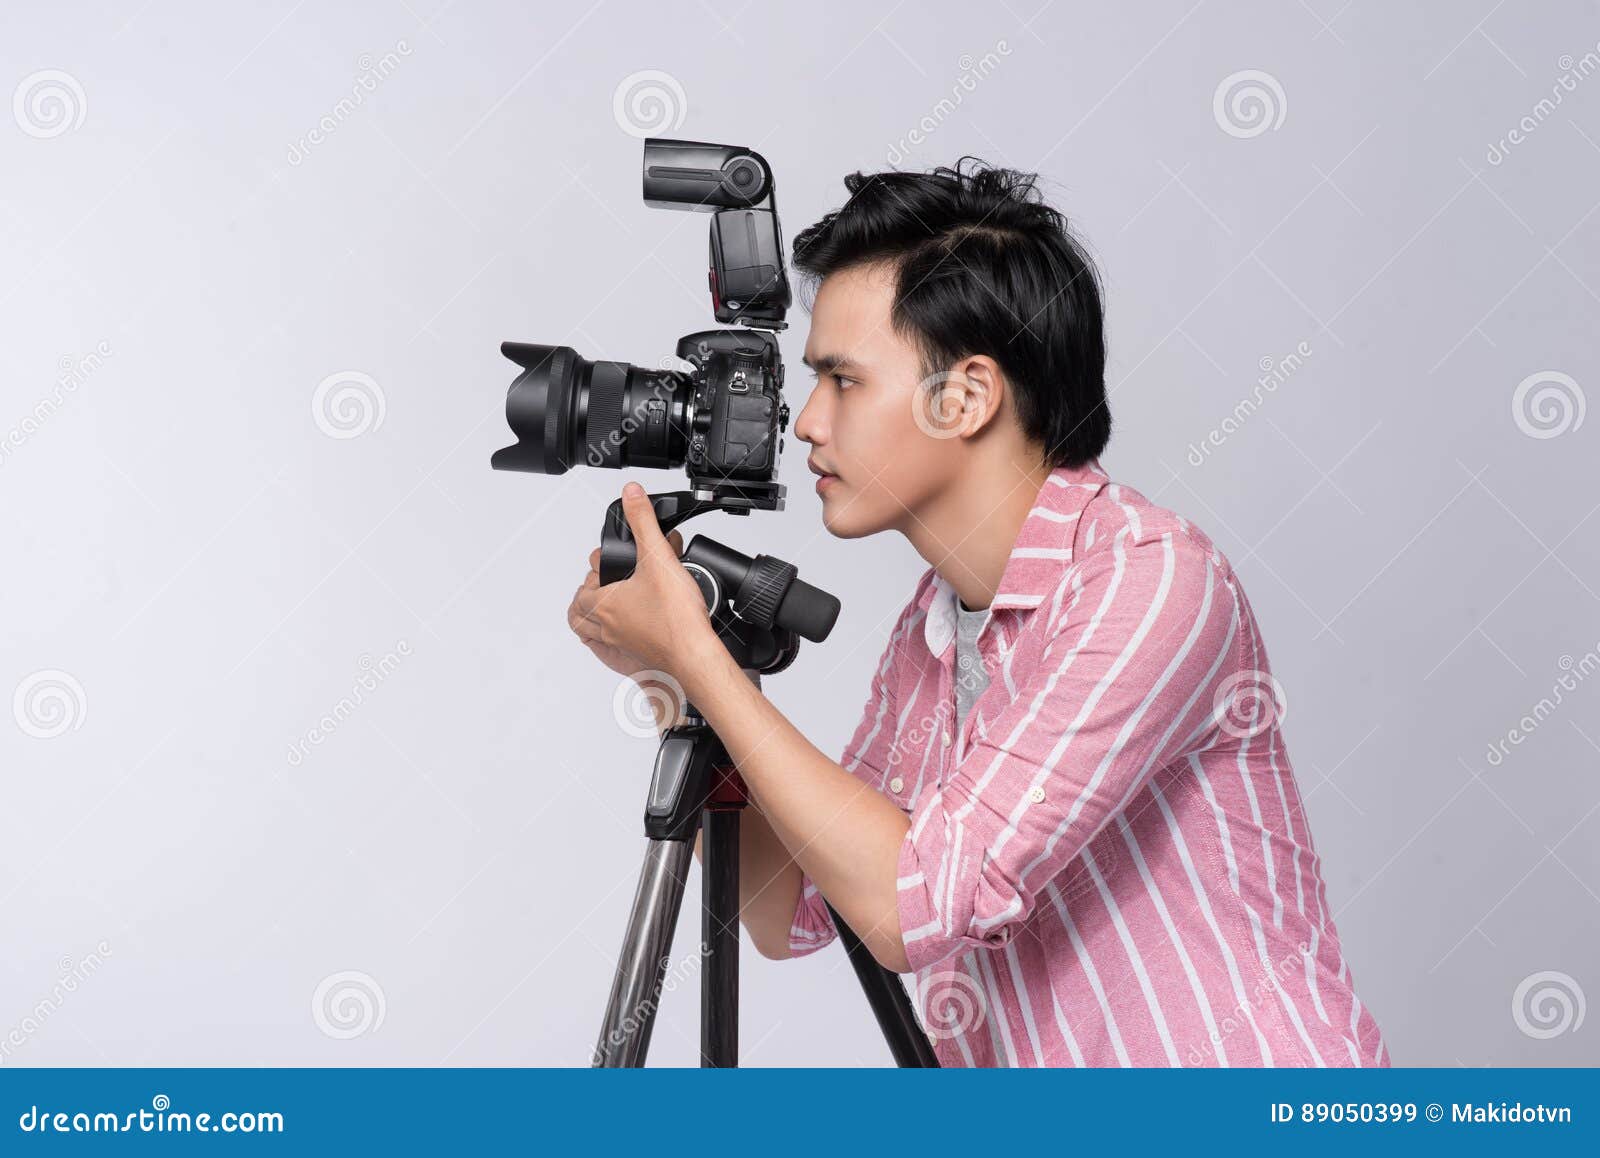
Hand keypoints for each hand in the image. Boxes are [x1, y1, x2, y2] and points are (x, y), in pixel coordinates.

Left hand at [567, 482, 714, 685]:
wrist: (694, 656)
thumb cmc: (676, 618)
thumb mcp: (658, 557)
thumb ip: (643, 522)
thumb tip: (631, 494)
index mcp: (604, 603)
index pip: (584, 583)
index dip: (596, 568)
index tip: (610, 560)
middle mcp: (607, 626)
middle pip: (580, 610)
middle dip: (589, 594)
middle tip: (604, 582)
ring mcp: (619, 644)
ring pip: (591, 633)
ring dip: (594, 618)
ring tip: (610, 604)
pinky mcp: (635, 658)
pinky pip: (611, 649)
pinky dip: (612, 638)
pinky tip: (630, 628)